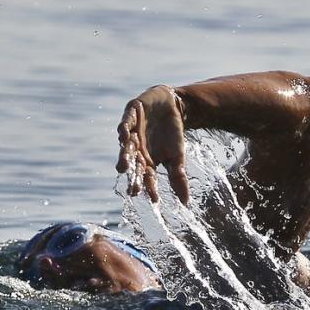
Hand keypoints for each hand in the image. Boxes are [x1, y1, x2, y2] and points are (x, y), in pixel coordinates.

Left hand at [116, 85, 189, 203]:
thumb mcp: (177, 157)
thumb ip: (178, 177)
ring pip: (125, 146)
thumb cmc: (172, 134)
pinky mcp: (131, 115)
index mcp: (146, 161)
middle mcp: (135, 150)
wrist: (173, 107)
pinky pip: (126, 123)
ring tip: (123, 167)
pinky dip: (124, 129)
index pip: (146, 177)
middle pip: (133, 164)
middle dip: (132, 175)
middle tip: (133, 189)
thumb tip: (186, 202)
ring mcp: (131, 132)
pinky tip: (124, 135)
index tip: (155, 199)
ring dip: (124, 156)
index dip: (149, 187)